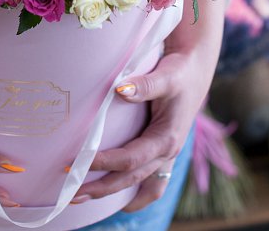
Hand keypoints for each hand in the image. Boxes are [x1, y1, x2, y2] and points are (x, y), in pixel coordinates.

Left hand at [72, 0, 226, 211]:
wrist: (195, 69)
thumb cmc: (180, 72)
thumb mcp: (166, 76)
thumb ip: (146, 85)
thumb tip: (121, 89)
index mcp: (167, 139)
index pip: (130, 159)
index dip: (104, 162)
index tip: (79, 161)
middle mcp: (167, 152)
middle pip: (131, 178)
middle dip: (101, 188)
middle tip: (72, 193)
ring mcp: (166, 155)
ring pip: (142, 186)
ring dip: (116, 195)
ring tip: (87, 198)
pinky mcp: (163, 150)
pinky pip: (152, 183)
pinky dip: (136, 194)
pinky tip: (118, 199)